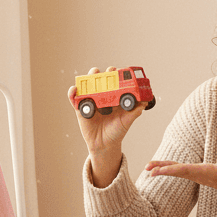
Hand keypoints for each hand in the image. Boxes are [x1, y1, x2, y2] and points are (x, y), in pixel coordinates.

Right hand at [69, 67, 147, 185]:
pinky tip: (75, 89)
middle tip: (108, 73)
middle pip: (100, 80)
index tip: (119, 71)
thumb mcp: (127, 121)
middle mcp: (102, 96)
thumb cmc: (117, 131)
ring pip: (87, 85)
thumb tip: (145, 102)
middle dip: (103, 73)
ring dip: (88, 78)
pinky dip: (72, 92)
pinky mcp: (80, 108)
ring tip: (92, 75)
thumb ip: (135, 112)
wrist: (104, 145)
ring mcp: (90, 101)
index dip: (116, 74)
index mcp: (114, 97)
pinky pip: (74, 98)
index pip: (114, 81)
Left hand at [146, 152, 216, 210]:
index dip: (171, 169)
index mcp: (205, 172)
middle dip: (162, 169)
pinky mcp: (198, 173)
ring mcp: (197, 175)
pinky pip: (181, 170)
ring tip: (148, 167)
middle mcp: (198, 174)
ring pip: (177, 170)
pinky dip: (170, 167)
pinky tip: (162, 167)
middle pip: (177, 171)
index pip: (185, 170)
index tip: (158, 170)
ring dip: (163, 168)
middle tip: (147, 168)